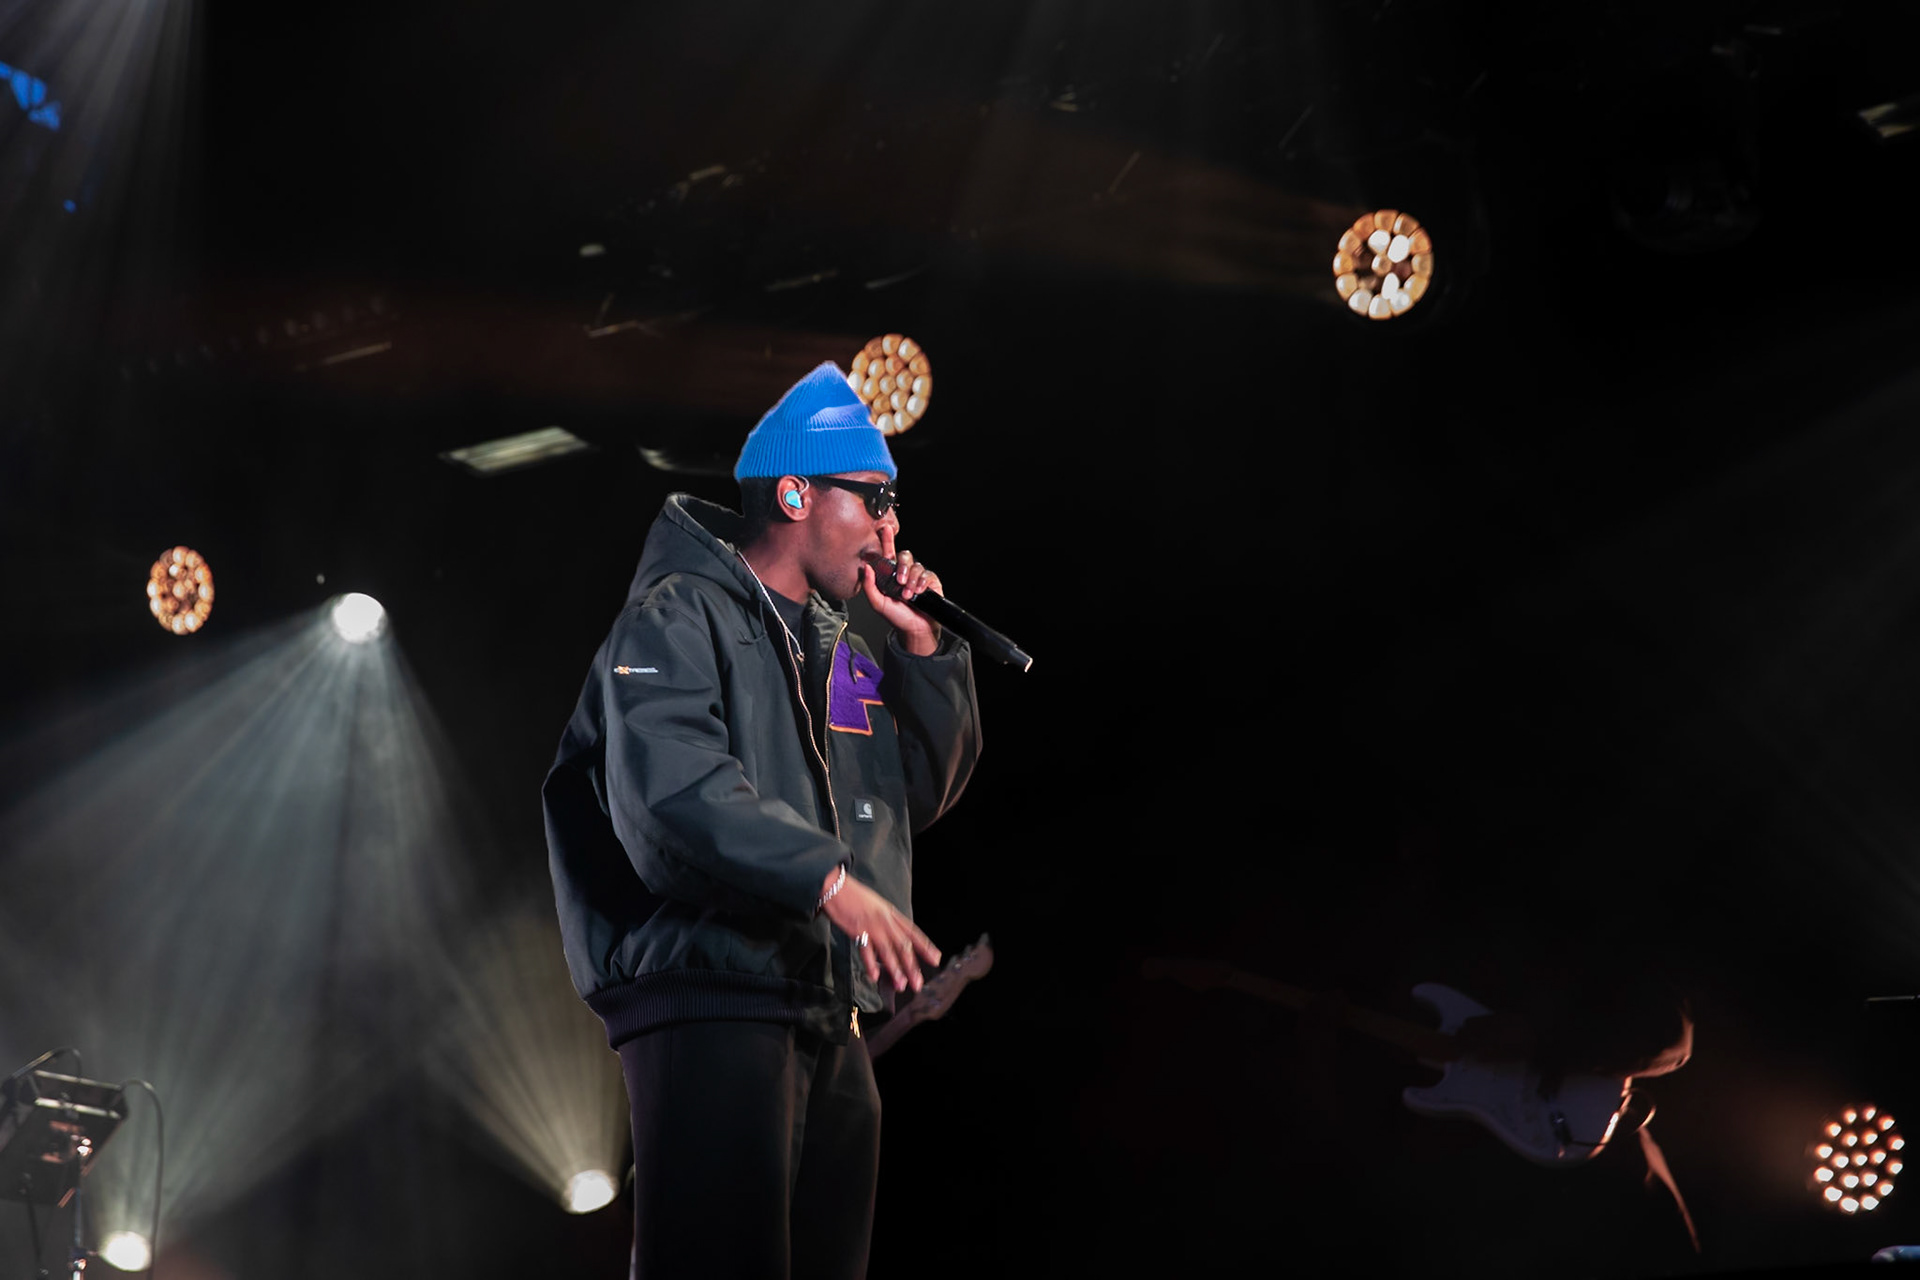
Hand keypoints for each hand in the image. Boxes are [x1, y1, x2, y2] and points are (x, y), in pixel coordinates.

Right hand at [821, 873, 940, 991]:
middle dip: (912, 966)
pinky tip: (875, 976)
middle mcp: (885, 921)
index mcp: (891, 914)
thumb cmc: (853, 896)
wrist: (835, 886)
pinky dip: (871, 964)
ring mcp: (872, 926)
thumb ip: (886, 921)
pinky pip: (866, 950)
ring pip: (888, 950)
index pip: (913, 932)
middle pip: (903, 946)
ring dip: (895, 969)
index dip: (926, 947)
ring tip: (901, 985)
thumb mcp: (876, 905)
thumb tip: (893, 936)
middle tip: (918, 983)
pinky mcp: (857, 930)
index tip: (936, 959)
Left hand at [860, 524, 942, 656]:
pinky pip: (926, 574)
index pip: (888, 553)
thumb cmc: (896, 617)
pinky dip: (921, 583)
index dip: (887, 540)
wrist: (914, 629)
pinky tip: (919, 592)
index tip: (884, 527)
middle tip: (899, 582)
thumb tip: (865, 567)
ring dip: (911, 580)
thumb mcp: (878, 603)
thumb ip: (869, 586)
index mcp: (891, 575)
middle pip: (905, 555)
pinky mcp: (930, 581)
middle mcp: (904, 572)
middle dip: (902, 567)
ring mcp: (918, 576)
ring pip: (916, 566)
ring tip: (908, 595)